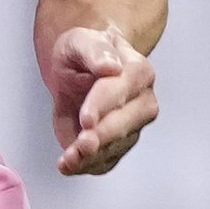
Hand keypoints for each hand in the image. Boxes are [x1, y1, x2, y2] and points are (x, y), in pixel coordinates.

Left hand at [42, 24, 156, 175]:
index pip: (121, 91)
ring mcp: (132, 126)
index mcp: (138, 71)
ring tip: (69, 160)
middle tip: (82, 144)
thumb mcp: (80, 42)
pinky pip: (104, 161)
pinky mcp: (116, 145)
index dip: (102, 106)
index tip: (85, 119)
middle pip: (125, 123)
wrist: (78, 71)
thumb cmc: (83, 53)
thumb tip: (111, 66)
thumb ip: (95, 51)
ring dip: (92, 156)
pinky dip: (85, 166)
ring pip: (115, 146)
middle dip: (102, 136)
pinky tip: (67, 166)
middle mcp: (142, 102)